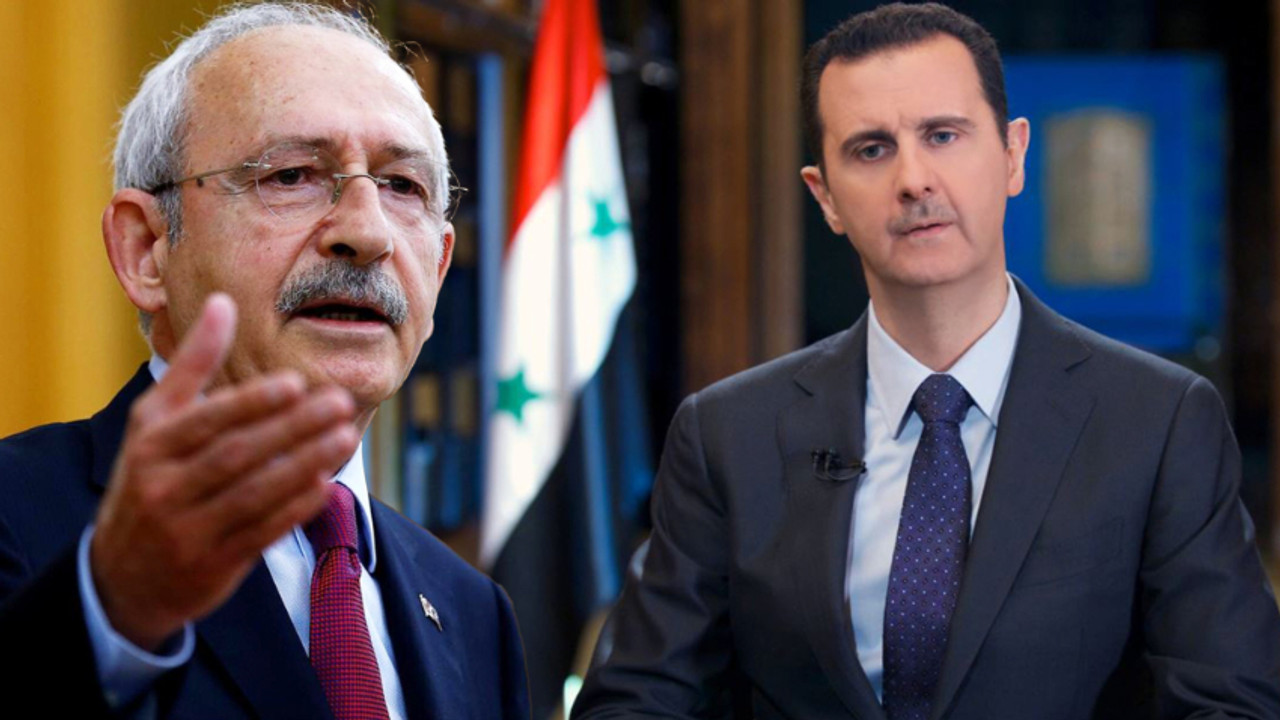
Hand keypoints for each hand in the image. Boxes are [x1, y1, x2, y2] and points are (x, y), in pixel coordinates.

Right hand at [89, 293, 359, 649]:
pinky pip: (261, 533)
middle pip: (236, 454)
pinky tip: (327, 484)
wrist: (121, 576)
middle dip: (292, 428)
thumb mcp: (155, 421)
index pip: (206, 421)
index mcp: (152, 446)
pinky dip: (295, 508)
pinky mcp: (213, 565)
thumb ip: (193, 364)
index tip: (296, 383)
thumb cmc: (149, 479)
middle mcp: (164, 487)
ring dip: (304, 464)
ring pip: (254, 494)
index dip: (251, 403)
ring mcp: (188, 530)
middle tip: (340, 403)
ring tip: (346, 437)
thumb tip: (223, 301)